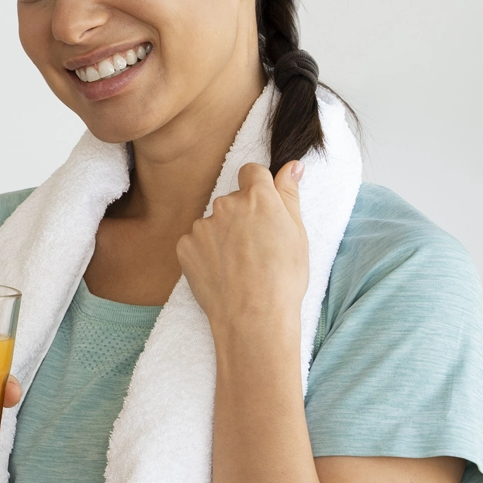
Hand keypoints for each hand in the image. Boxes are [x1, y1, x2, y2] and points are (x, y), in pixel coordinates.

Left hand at [176, 161, 308, 336]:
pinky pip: (196, 242)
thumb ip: (289, 195)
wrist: (253, 316)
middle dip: (241, 218)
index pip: (252, 172)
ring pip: (214, 224)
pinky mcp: (185, 245)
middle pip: (232, 202)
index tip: (262, 207)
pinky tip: (221, 273)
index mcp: (257, 197)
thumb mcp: (297, 233)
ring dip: (222, 237)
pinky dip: (206, 254)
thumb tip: (292, 166)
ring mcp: (202, 225)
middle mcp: (226, 204)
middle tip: (256, 248)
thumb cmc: (284, 277)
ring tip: (238, 266)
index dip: (257, 187)